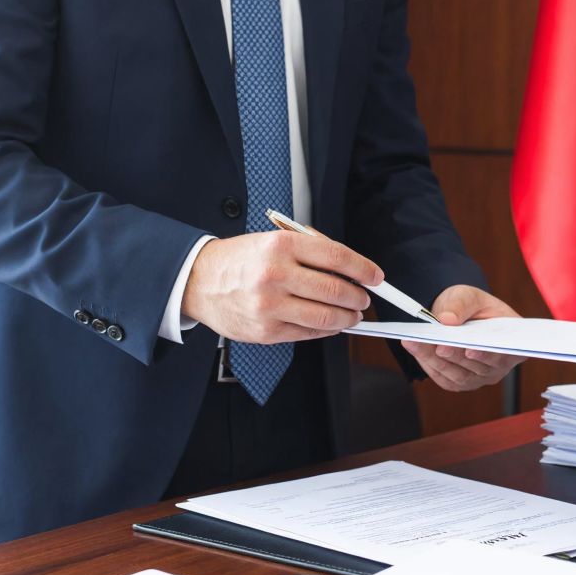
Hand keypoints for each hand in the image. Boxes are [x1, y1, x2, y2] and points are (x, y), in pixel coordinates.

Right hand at [183, 231, 382, 344]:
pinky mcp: (266, 330)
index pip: (336, 257)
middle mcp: (275, 274)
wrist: (200, 281)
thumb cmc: (240, 260)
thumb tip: (351, 271)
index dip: (363, 268)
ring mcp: (270, 305)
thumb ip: (311, 252)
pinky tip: (330, 324)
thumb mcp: (273, 240)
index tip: (375, 277)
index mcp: (281, 245)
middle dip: (358, 297)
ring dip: (348, 317)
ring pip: (326, 316)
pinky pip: (308, 333)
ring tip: (352, 314)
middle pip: (335, 289)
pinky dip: (326, 330)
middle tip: (364, 298)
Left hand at [402, 285, 523, 391]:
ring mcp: (481, 376)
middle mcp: (500, 364)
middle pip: (480, 367)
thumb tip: (447, 320)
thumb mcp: (466, 295)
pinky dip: (429, 365)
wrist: (456, 314)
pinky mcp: (461, 382)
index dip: (489, 354)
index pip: (506, 352)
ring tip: (417, 344)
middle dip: (456, 356)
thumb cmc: (469, 304)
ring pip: (460, 376)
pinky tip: (416, 349)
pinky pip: (445, 379)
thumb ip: (460, 305)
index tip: (470, 350)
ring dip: (437, 361)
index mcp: (511, 340)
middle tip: (438, 346)